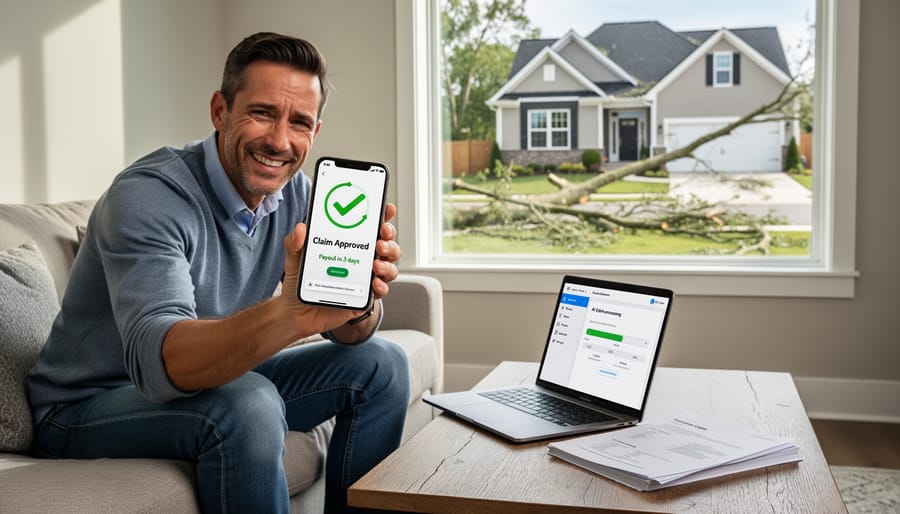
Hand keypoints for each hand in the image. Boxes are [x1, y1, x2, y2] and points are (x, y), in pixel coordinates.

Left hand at [279, 203, 401, 338]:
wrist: (297, 312)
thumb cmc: (300, 281)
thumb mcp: (294, 257)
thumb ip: (294, 242)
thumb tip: (300, 229)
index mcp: (348, 244)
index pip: (370, 226)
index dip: (383, 216)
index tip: (387, 209)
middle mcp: (361, 258)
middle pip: (387, 244)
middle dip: (389, 239)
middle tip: (380, 240)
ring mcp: (365, 277)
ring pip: (389, 266)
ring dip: (388, 263)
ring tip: (376, 264)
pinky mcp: (365, 297)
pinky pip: (381, 290)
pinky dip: (382, 286)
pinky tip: (375, 283)